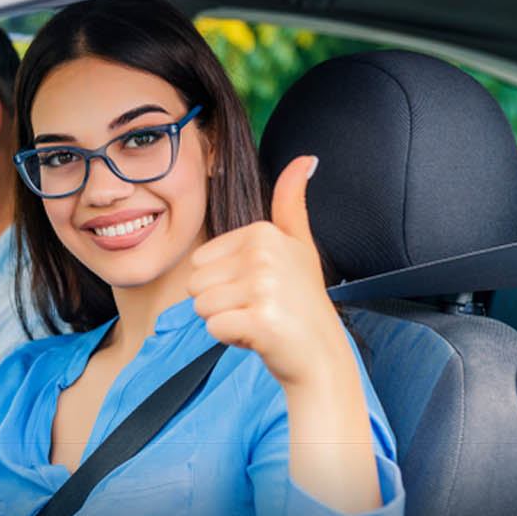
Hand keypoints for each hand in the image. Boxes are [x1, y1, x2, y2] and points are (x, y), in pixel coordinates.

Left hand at [187, 156, 353, 389]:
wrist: (321, 356)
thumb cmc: (302, 303)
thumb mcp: (298, 245)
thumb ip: (291, 202)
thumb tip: (306, 159)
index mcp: (264, 233)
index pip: (200, 260)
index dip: (224, 282)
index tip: (260, 289)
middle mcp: (264, 255)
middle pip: (195, 283)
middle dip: (221, 302)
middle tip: (259, 307)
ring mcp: (264, 288)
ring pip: (200, 306)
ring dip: (225, 320)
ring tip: (259, 319)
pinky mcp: (261, 321)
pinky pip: (213, 328)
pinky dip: (231, 338)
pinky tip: (259, 336)